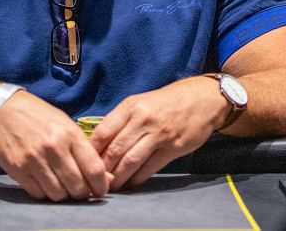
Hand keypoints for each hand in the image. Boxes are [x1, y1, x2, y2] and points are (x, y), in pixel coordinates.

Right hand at [0, 90, 110, 200]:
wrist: (3, 110)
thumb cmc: (39, 117)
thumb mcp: (66, 125)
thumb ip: (85, 151)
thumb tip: (106, 177)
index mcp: (70, 133)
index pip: (94, 169)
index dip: (101, 185)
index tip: (100, 189)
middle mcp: (53, 147)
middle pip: (77, 187)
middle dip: (83, 193)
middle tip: (81, 189)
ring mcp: (34, 160)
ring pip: (58, 195)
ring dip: (64, 195)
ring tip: (63, 185)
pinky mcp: (18, 169)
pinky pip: (38, 194)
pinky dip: (45, 193)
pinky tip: (46, 182)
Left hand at [91, 76, 229, 189]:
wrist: (201, 99)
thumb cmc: (165, 103)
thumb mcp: (140, 103)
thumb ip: (120, 122)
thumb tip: (98, 145)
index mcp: (130, 106)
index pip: (103, 132)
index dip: (91, 152)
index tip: (84, 164)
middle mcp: (143, 119)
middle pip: (115, 149)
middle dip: (102, 169)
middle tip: (94, 181)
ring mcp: (159, 134)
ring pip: (130, 161)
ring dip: (118, 178)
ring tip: (111, 186)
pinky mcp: (173, 147)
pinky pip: (150, 168)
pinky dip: (137, 179)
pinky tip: (131, 183)